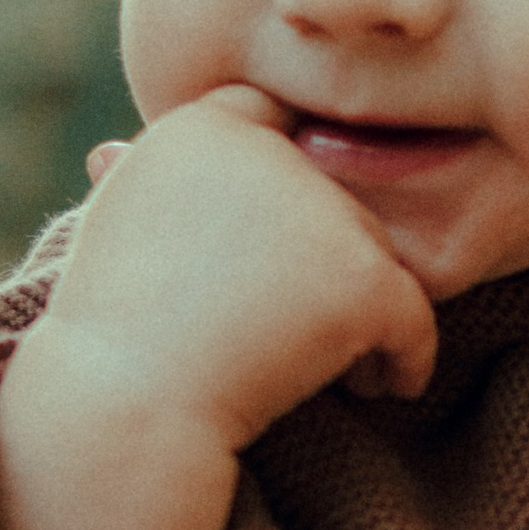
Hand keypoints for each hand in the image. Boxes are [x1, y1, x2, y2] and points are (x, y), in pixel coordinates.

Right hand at [0, 85, 439, 529]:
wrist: (123, 409)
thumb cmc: (113, 337)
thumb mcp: (117, 230)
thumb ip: (160, 187)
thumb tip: (116, 153)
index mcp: (200, 128)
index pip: (269, 120)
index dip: (280, 181)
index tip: (272, 252)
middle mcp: (266, 151)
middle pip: (333, 198)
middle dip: (326, 263)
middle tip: (300, 330)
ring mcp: (322, 212)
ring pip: (376, 255)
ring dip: (362, 311)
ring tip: (332, 369)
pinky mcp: (364, 277)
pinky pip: (416, 316)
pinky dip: (410, 356)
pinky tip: (389, 387)